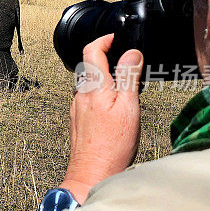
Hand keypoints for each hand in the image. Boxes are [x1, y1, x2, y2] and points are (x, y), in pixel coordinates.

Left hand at [65, 34, 142, 190]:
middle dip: (108, 60)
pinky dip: (102, 96)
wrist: (91, 173)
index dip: (104, 39)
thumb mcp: (128, 106)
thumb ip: (129, 77)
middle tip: (128, 64)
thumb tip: (132, 52)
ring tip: (126, 88)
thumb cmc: (111, 145)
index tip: (116, 37)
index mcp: (93, 86)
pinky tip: (115, 110)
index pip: (91, 50)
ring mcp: (77, 108)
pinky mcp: (78, 121)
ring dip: (106, 80)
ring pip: (91, 84)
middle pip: (91, 67)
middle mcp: (81, 94)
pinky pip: (89, 100)